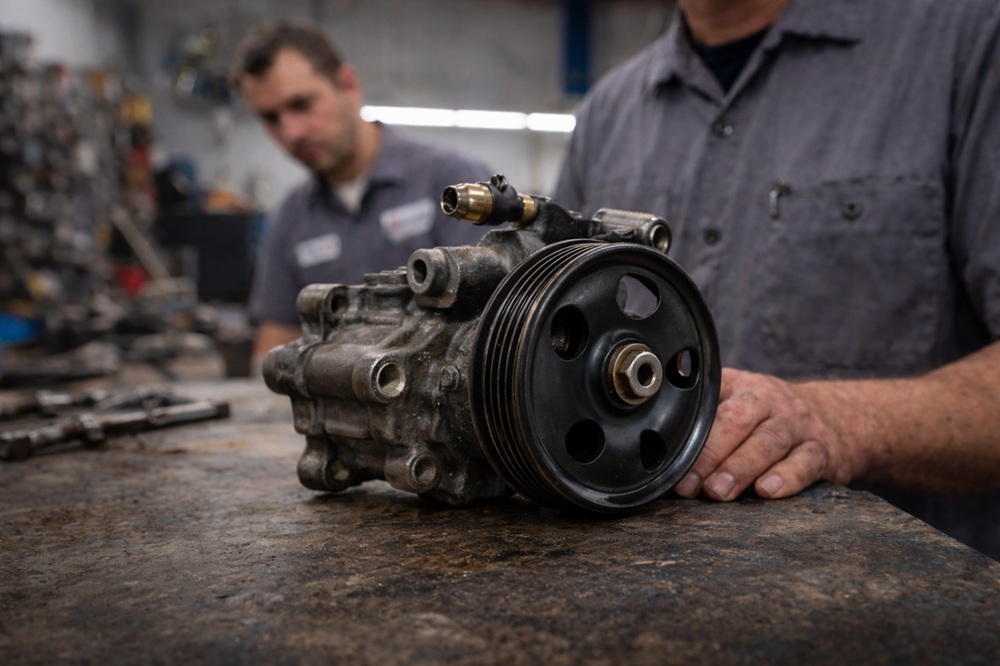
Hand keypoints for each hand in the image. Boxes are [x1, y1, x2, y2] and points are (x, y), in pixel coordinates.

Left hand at [674, 368, 861, 500]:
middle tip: (688, 484)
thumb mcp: (736, 401)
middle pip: (737, 420)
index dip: (687, 429)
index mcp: (738, 386)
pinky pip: (805, 462)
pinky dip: (787, 477)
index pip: (710, 401)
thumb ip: (701, 417)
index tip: (666, 456)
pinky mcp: (821, 450)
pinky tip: (767, 491)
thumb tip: (653, 448)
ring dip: (740, 468)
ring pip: (768, 442)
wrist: (836, 416)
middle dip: (709, 453)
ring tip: (718, 492)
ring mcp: (796, 423)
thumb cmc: (767, 417)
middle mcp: (767, 399)